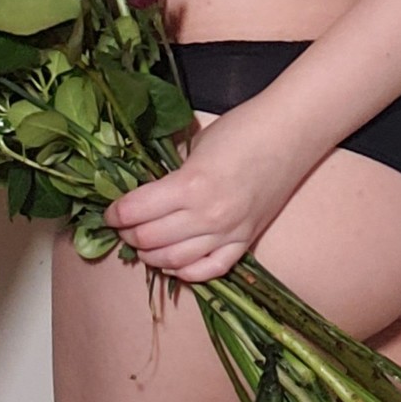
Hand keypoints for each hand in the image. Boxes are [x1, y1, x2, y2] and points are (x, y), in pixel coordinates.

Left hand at [102, 99, 308, 282]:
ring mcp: (229, 233)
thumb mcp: (196, 146)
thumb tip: (146, 193)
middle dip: (128, 234)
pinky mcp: (246, 241)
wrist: (291, 132)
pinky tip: (173, 263)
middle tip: (122, 226)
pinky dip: (185, 272)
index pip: (136, 211)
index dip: (115, 213)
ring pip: (174, 261)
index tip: (109, 210)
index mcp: (191, 185)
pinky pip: (210, 270)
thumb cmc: (242, 128)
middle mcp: (208, 216)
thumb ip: (172, 174)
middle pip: (150, 239)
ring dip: (151, 255)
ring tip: (142, 243)